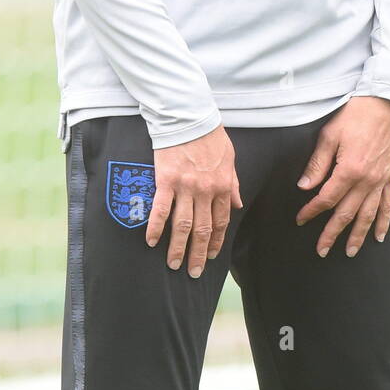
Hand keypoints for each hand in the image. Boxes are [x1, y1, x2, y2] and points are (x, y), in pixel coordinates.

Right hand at [146, 125, 241, 277]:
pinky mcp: (166, 180)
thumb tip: (238, 204)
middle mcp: (205, 191)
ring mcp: (185, 187)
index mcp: (222, 186)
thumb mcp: (230, 159)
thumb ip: (233, 184)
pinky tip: (152, 241)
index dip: (216, 242)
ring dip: (178, 248)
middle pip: (203, 230)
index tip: (212, 256)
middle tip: (193, 272)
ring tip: (174, 264)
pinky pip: (160, 209)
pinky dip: (156, 227)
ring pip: (183, 225)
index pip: (221, 221)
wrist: (189, 117)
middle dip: (198, 254)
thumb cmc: (210, 136)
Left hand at [295, 95, 389, 256]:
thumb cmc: (355, 115)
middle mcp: (367, 181)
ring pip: (368, 215)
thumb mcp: (329, 135)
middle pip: (346, 213)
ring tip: (349, 252)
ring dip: (358, 235)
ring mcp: (381, 180)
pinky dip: (384, 222)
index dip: (311, 211)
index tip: (300, 220)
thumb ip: (317, 164)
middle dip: (332, 233)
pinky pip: (388, 204)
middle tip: (322, 250)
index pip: (326, 199)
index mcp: (348, 170)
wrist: (386, 103)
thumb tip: (304, 187)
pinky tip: (379, 236)